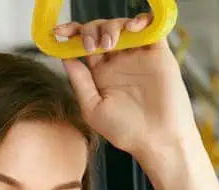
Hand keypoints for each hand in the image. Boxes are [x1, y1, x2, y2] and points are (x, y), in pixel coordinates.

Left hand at [55, 14, 195, 162]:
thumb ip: (80, 82)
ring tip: (110, 43)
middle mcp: (119, 62)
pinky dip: (142, 19)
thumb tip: (64, 58)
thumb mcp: (94, 109)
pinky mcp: (159, 53)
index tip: (59, 32)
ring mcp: (139, 56)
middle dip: (90, 30)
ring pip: (123, 26)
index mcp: (100, 74)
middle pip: (100, 30)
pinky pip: (151, 27)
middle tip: (91, 44)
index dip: (71, 34)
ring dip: (112, 26)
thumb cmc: (127, 131)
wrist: (158, 140)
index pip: (83, 45)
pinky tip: (134, 26)